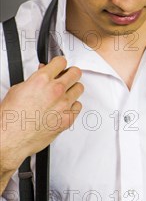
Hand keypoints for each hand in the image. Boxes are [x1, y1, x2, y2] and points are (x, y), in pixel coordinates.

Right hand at [0, 56, 83, 170]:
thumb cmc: (11, 117)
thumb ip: (35, 79)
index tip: (60, 65)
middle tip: (67, 76)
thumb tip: (43, 73)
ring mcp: (64, 104)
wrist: (11, 138)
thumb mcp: (18, 90)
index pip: (61, 62)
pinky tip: (64, 107)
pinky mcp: (68, 118)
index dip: (60, 63)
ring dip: (72, 89)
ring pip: (79, 88)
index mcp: (42, 80)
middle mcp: (56, 90)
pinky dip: (73, 105)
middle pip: (75, 73)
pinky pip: (78, 106)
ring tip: (64, 93)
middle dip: (71, 73)